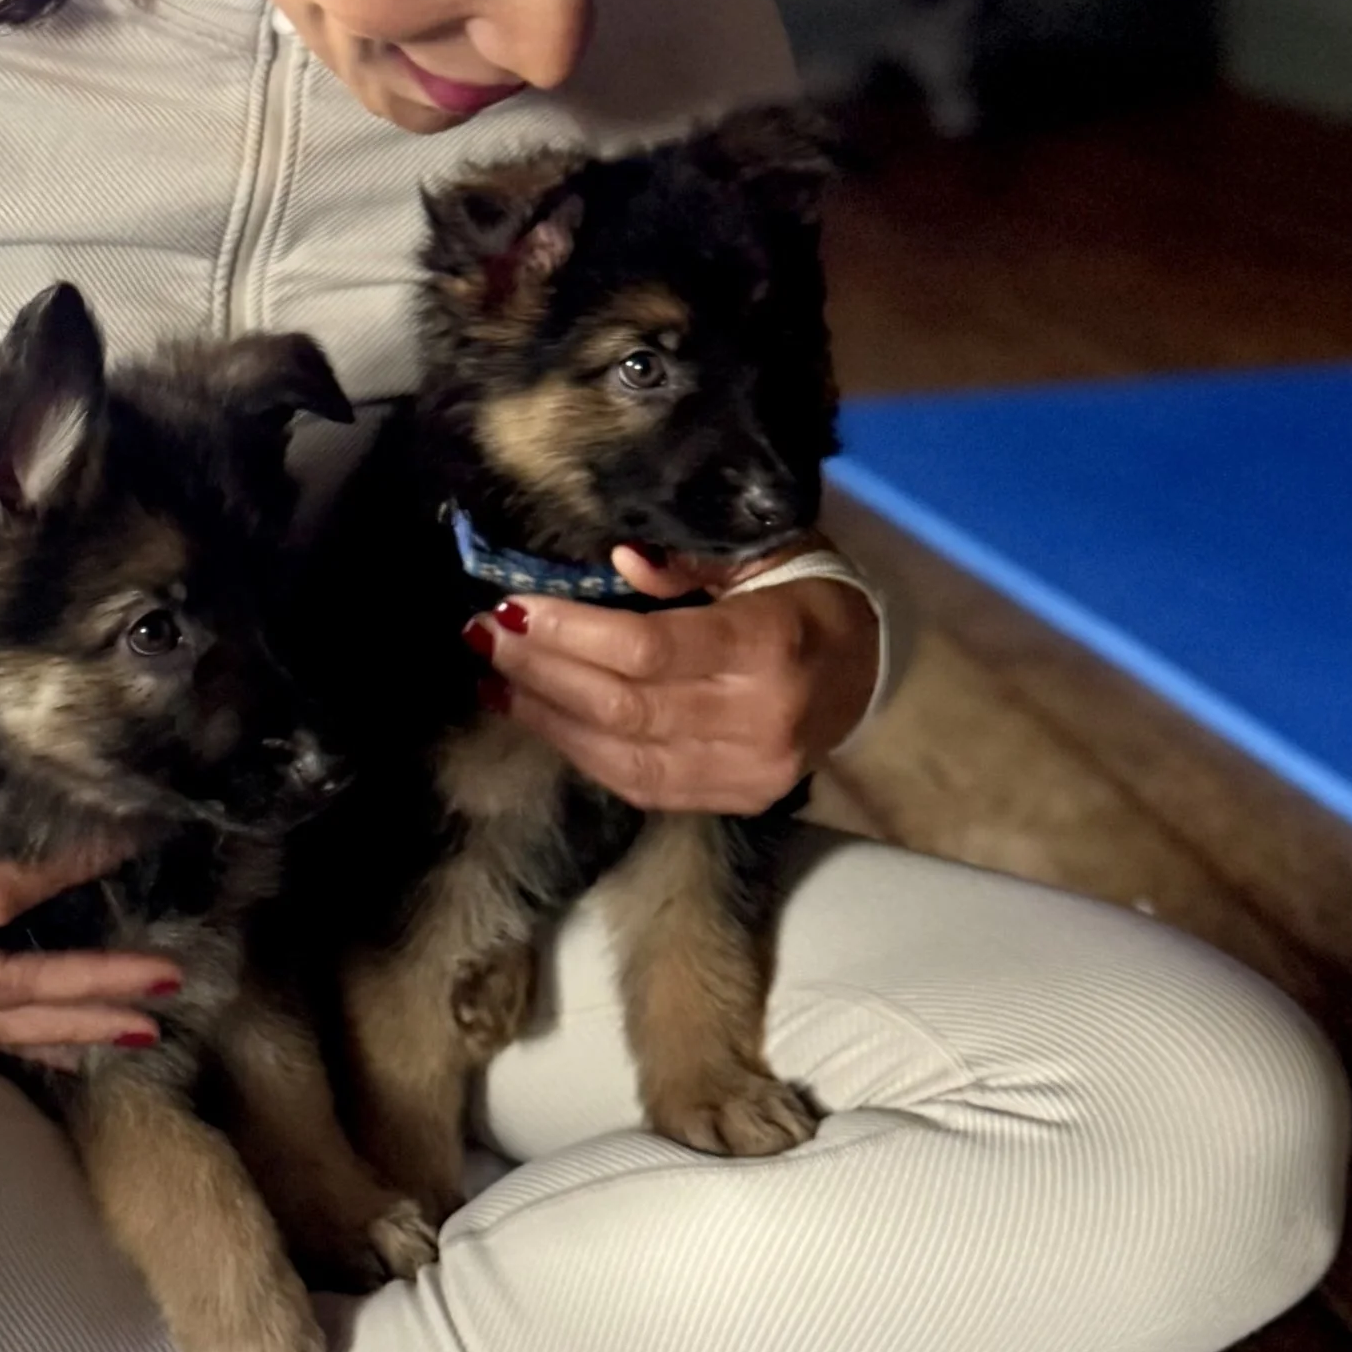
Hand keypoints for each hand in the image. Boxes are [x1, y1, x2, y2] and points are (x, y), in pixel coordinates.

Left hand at [463, 553, 876, 814]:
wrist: (868, 670)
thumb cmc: (802, 593)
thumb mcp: (760, 552)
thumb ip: (688, 560)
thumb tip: (614, 560)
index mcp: (767, 646)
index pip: (648, 649)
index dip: (569, 633)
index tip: (511, 607)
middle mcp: (759, 720)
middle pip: (624, 707)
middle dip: (541, 672)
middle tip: (483, 635)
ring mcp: (748, 772)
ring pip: (623, 757)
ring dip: (547, 718)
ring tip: (493, 680)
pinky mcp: (735, 799)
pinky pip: (641, 785)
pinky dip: (582, 752)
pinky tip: (541, 718)